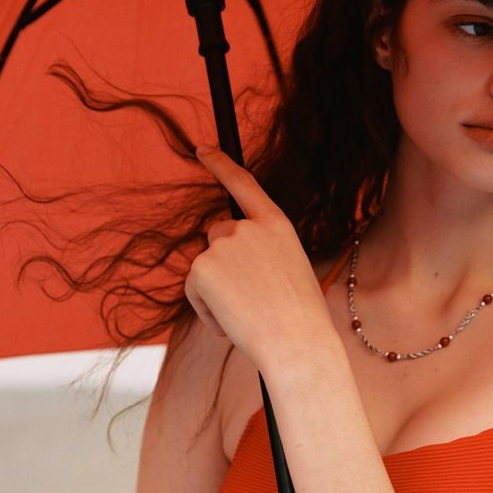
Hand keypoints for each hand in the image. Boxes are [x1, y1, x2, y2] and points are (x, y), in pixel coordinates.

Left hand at [184, 145, 335, 369]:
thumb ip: (260, 253)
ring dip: (216, 290)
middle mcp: (248, 227)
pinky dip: (206, 309)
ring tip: (246, 315)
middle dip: (223, 262)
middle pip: (218, 235)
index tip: (202, 149)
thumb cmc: (299, 317)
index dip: (221, 165)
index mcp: (277, 225)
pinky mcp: (202, 268)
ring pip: (206, 265)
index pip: (245, 185)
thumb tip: (226, 262)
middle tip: (249, 298)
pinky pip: (193, 289)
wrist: (296, 343)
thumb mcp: (288, 269)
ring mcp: (223, 245)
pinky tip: (230, 323)